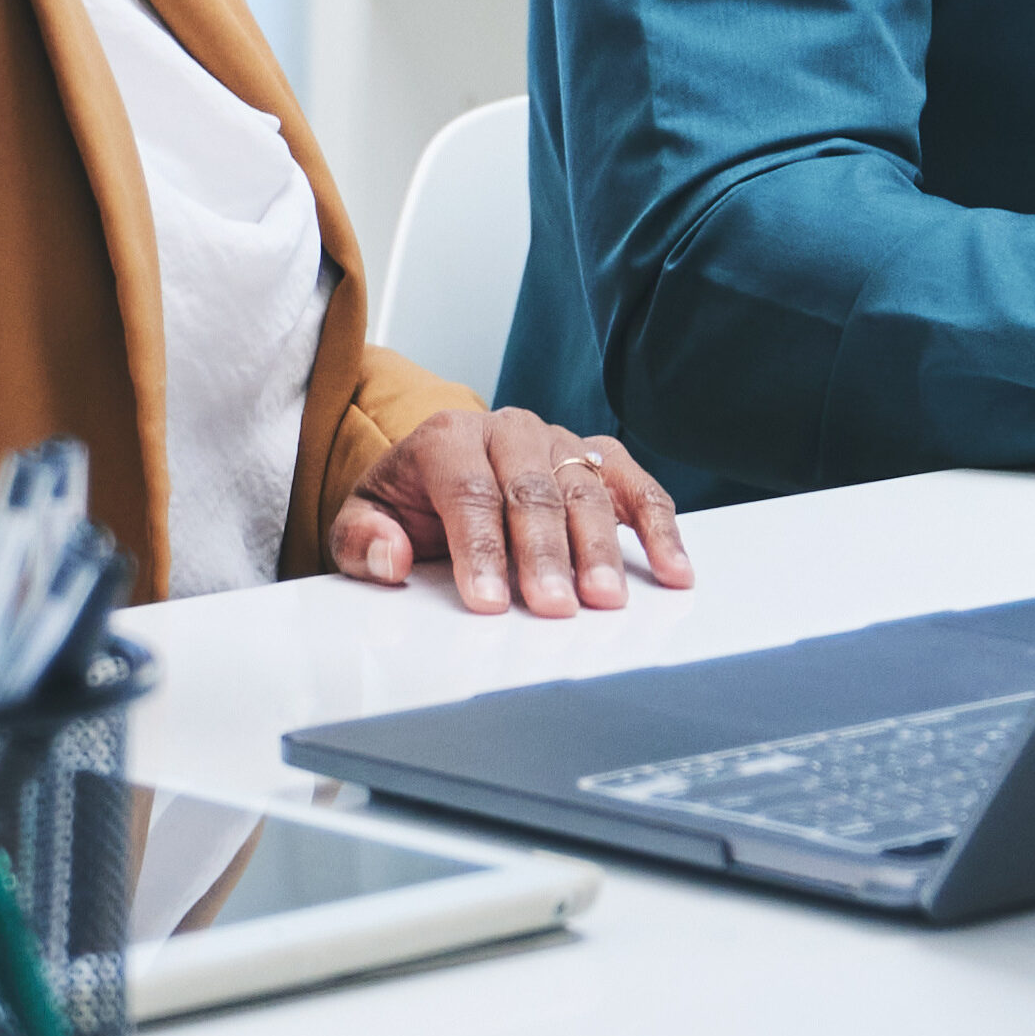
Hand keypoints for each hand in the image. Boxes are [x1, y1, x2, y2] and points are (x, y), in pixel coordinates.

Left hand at [333, 404, 692, 614]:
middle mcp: (507, 429)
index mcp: (446, 437)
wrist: (436, 474)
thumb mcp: (362, 522)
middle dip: (544, 554)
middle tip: (554, 606)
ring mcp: (558, 441)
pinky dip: (657, 526)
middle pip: (532, 491)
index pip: (468, 492)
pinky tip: (672, 570)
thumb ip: (362, 540)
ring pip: (584, 490)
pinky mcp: (596, 458)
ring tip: (606, 598)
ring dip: (599, 548)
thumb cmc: (406, 506)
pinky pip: (633, 487)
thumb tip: (387, 558)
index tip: (488, 602)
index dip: (478, 549)